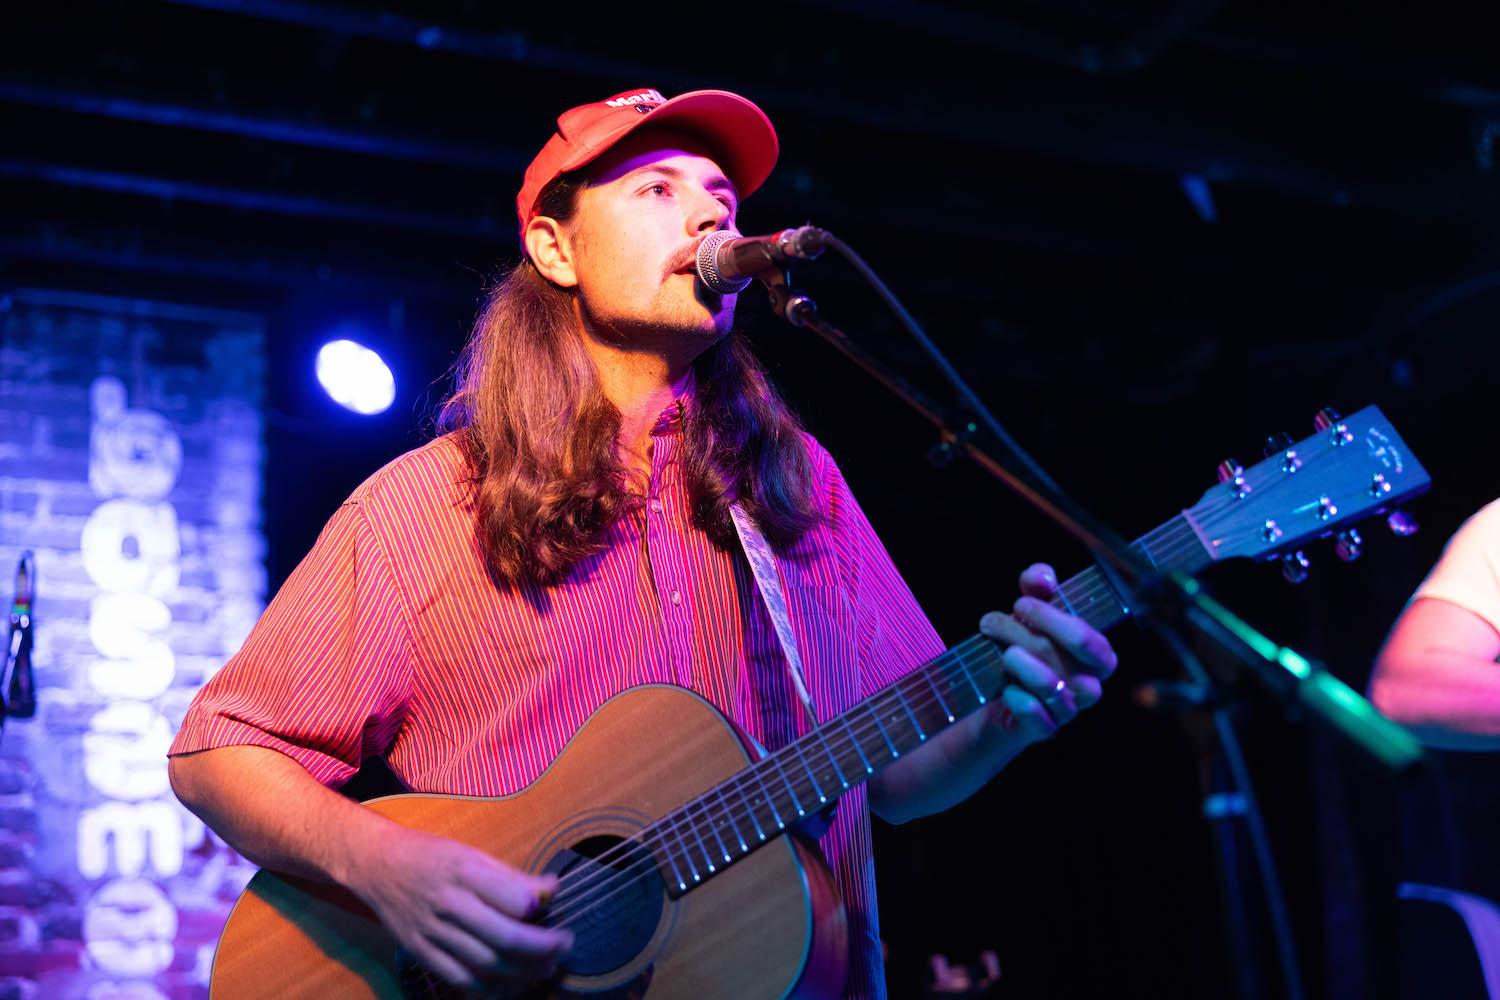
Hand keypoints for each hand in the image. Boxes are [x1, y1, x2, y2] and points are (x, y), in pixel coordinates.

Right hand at [346, 825, 572, 989]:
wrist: (377, 865)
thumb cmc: (430, 855)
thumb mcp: (472, 853)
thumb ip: (512, 876)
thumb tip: (553, 887)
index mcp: (465, 871)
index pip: (515, 900)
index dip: (541, 909)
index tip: (557, 908)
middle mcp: (449, 904)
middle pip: (504, 938)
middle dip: (542, 948)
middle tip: (565, 946)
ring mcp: (433, 932)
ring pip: (486, 964)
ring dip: (523, 973)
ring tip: (546, 968)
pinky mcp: (421, 953)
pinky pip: (460, 980)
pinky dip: (490, 989)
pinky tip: (511, 985)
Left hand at [979, 562, 1117, 743]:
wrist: (998, 694)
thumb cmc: (1024, 647)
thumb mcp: (1029, 612)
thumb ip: (1038, 587)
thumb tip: (1043, 576)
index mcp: (1097, 657)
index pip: (1089, 641)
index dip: (1055, 621)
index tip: (1020, 603)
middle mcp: (1088, 685)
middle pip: (1063, 658)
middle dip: (1023, 633)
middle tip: (992, 622)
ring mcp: (1068, 710)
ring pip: (1051, 687)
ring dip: (1020, 664)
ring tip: (1002, 652)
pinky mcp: (1045, 729)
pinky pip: (1038, 718)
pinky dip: (1020, 700)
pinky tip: (1005, 688)